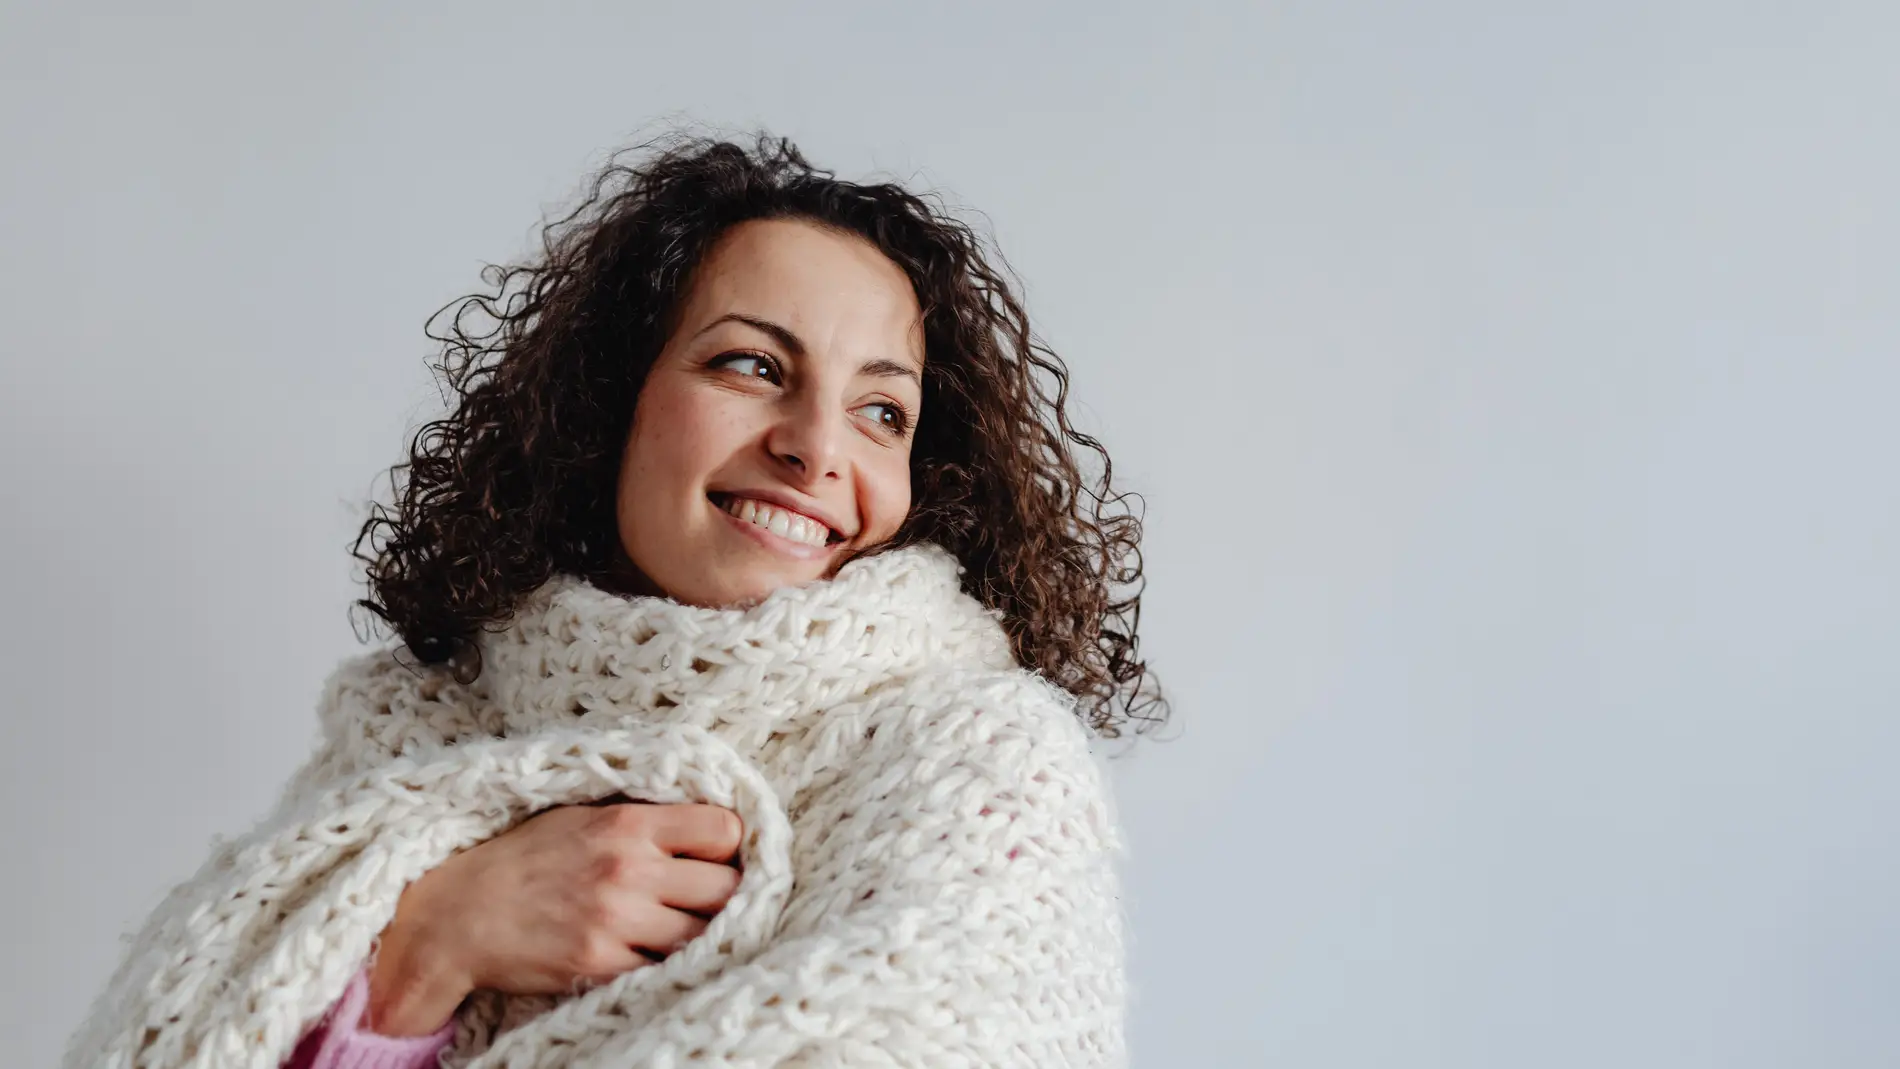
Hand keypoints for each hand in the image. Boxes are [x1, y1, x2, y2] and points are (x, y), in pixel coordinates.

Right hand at [365, 802, 743, 1035]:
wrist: (459, 915)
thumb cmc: (524, 859)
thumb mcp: (583, 816)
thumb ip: (642, 819)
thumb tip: (702, 826)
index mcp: (628, 823)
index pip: (723, 829)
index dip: (729, 845)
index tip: (717, 856)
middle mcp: (630, 868)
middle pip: (725, 887)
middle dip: (724, 895)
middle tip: (706, 899)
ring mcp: (617, 919)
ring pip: (703, 933)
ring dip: (700, 934)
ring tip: (683, 929)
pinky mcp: (602, 963)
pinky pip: (664, 967)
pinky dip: (666, 964)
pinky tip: (651, 954)